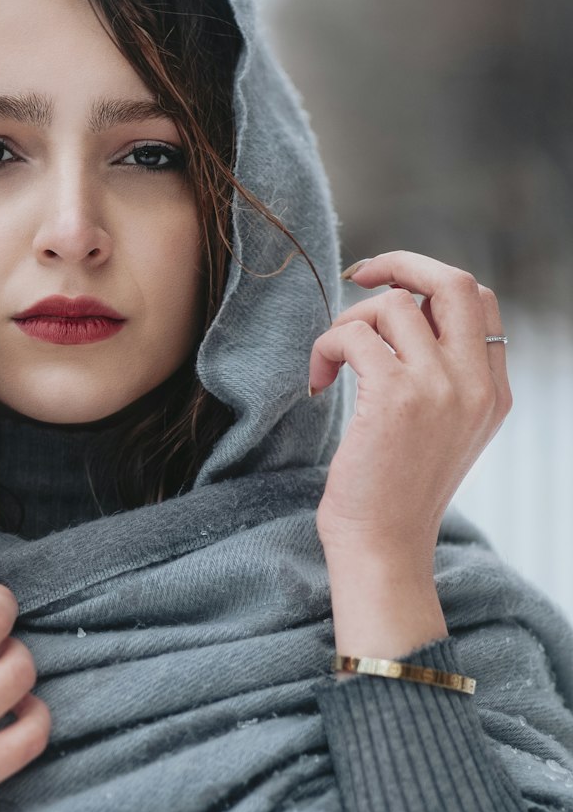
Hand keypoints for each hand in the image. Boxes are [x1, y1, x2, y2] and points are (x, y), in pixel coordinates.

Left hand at [309, 250, 510, 556]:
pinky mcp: (395, 398)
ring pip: (393, 305)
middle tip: (359, 275)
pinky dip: (326, 347)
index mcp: (493, 391)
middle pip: (455, 282)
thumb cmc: (396, 495)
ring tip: (331, 361)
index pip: (479, 303)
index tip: (389, 291)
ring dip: (348, 322)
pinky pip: (354, 335)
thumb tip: (401, 314)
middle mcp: (475, 384)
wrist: (383, 548)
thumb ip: (442, 379)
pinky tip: (317, 381)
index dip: (431, 284)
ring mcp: (440, 388)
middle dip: (402, 263)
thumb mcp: (442, 433)